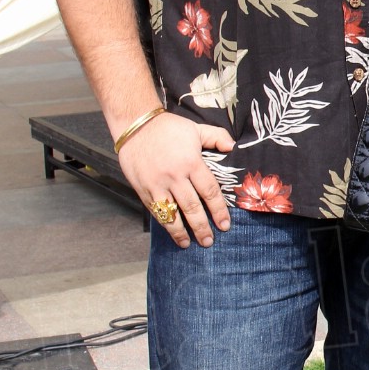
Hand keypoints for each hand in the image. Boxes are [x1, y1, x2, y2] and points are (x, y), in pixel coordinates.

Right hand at [117, 112, 235, 247]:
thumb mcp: (196, 128)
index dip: (218, 210)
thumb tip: (233, 147)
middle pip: (192, 207)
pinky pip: (156, 211)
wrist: (135, 125)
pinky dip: (165, 224)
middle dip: (202, 227)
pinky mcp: (143, 189)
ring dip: (182, 231)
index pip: (209, 191)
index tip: (225, 224)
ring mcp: (157, 184)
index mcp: (191, 163)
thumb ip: (217, 137)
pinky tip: (172, 233)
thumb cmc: (168, 128)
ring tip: (190, 244)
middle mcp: (175, 176)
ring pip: (172, 213)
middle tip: (209, 241)